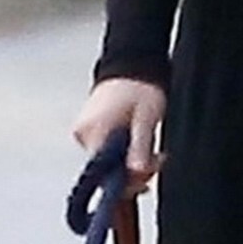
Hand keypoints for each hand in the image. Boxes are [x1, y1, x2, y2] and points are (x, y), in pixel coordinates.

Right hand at [72, 78, 166, 198]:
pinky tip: (139, 145)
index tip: (148, 176)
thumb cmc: (141, 87)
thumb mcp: (146, 119)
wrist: (132, 64)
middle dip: (134, 172)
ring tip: (154, 152)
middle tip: (158, 160)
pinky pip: (106, 153)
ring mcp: (85, 133)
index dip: (127, 180)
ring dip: (132, 163)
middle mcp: (84, 134)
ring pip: (108, 163)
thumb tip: (136, 174)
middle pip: (106, 170)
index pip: (104, 173)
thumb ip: (140, 148)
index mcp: (95, 131)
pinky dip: (124, 154)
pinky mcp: (90, 131)